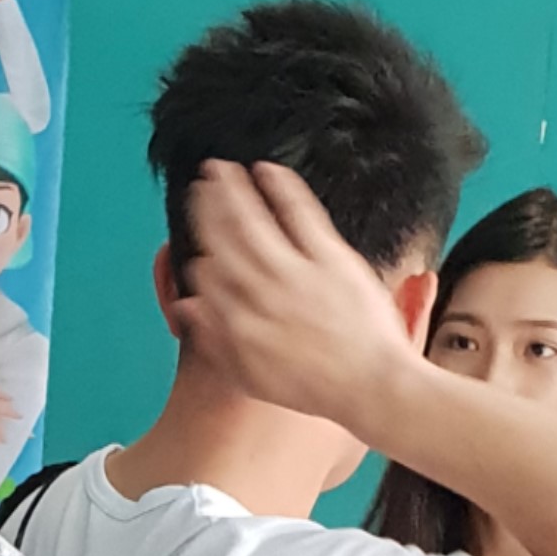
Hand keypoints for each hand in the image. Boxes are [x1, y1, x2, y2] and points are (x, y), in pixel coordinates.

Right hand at [178, 161, 419, 428]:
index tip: (194, 241)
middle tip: (197, 184)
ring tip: (219, 169)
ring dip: (231, 191)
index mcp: (238, 320)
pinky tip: (266, 170)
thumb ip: (213, 340)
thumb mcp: (251, 376)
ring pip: (252, 221)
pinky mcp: (330, 258)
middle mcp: (260, 291)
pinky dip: (279, 188)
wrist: (371, 386)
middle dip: (206, 208)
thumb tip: (186, 307)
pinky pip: (298, 213)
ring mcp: (295, 271)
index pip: (206, 276)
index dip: (197, 254)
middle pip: (222, 239)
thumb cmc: (314, 387)